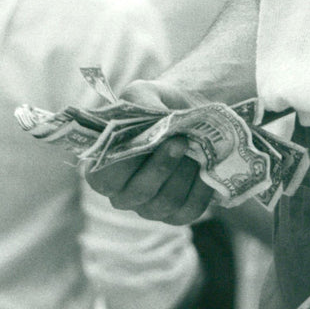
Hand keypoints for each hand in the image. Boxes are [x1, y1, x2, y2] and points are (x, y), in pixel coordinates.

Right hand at [84, 79, 213, 224]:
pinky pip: (189, 209)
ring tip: (196, 150)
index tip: (147, 141)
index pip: (104, 177)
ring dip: (183, 175)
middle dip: (161, 166)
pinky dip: (200, 189)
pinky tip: (207, 167)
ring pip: (165, 202)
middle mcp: (122, 195)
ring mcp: (150, 208)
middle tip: (180, 141)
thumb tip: (154, 115)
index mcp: (102, 168)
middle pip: (138, 192)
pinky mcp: (178, 215)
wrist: (188, 116)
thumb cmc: (155, 107)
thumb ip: (140, 101)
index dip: (124, 163)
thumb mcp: (143, 93)